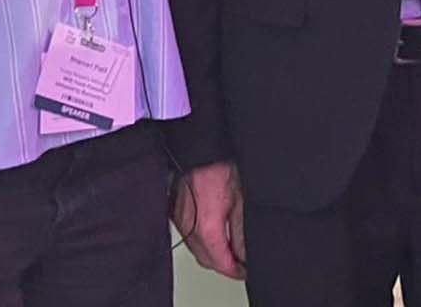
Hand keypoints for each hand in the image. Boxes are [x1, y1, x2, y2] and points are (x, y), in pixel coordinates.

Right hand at [172, 160, 246, 279]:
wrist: (200, 149)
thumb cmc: (219, 166)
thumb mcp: (241, 200)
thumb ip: (241, 232)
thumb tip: (245, 253)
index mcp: (207, 228)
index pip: (221, 263)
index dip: (236, 271)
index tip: (245, 271)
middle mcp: (189, 228)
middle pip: (207, 260)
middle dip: (224, 265)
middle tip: (240, 263)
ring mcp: (179, 220)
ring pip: (196, 249)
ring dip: (212, 254)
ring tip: (229, 250)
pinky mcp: (174, 212)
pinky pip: (188, 236)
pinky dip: (201, 241)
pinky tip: (213, 235)